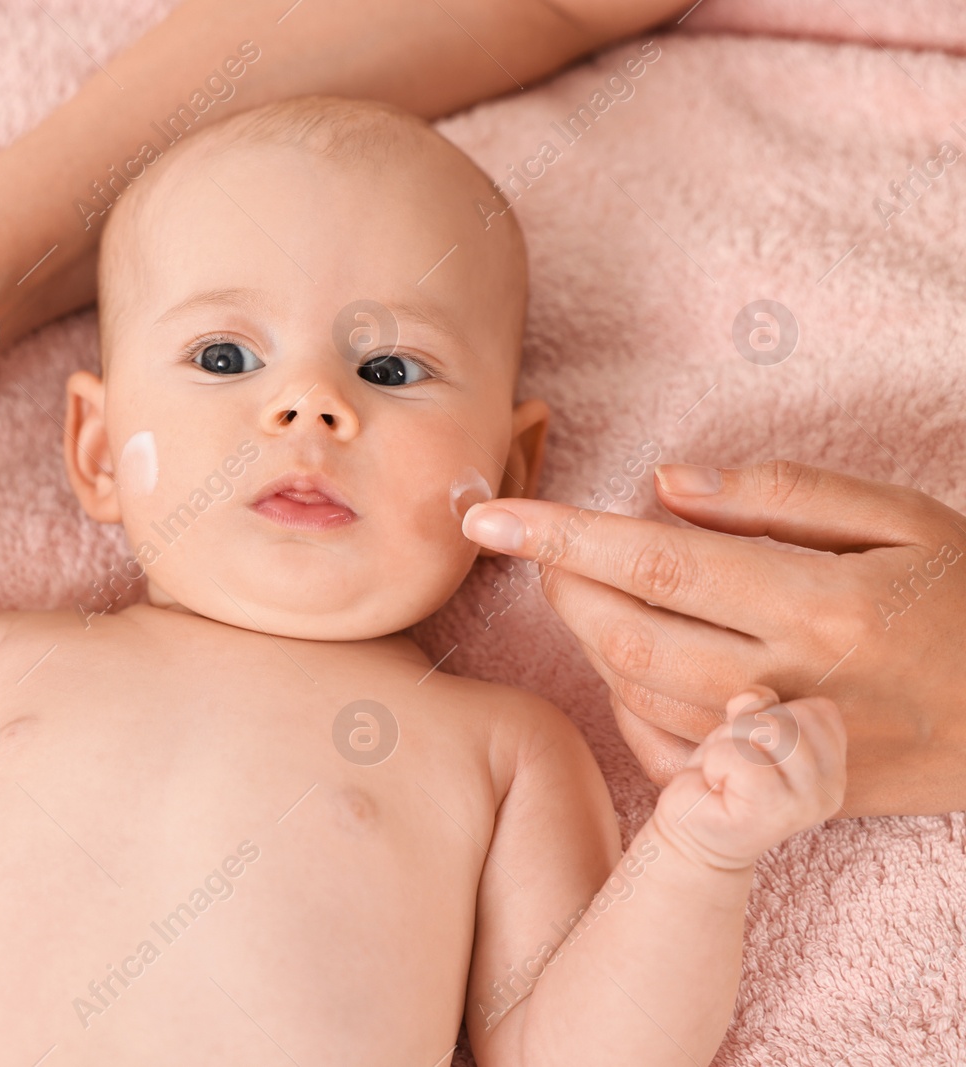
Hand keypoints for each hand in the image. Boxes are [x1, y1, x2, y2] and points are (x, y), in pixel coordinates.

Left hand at [460, 460, 965, 816]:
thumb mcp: (900, 517)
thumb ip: (778, 493)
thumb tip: (663, 483)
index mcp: (815, 601)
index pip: (652, 560)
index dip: (557, 534)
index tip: (485, 513)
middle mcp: (787, 681)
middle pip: (623, 637)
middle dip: (558, 586)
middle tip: (534, 545)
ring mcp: (780, 746)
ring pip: (635, 696)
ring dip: (585, 638)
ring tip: (580, 586)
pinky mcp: (782, 791)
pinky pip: (667, 753)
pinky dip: (624, 703)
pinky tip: (626, 660)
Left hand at [650, 687, 845, 870]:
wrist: (694, 834)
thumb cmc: (725, 778)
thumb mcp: (746, 732)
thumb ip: (759, 708)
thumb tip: (755, 697)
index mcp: (833, 767)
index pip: (819, 710)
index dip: (775, 713)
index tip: (755, 742)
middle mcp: (830, 787)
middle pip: (793, 716)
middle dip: (748, 725)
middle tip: (734, 758)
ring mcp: (805, 802)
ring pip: (768, 731)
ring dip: (730, 742)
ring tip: (726, 771)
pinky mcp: (772, 810)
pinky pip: (742, 757)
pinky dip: (716, 761)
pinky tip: (717, 784)